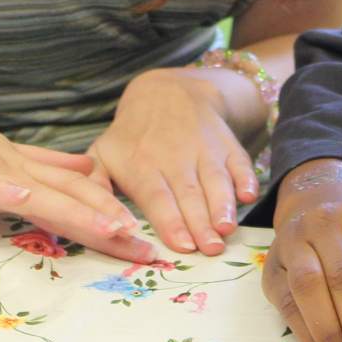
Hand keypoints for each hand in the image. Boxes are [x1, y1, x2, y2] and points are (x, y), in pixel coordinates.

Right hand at [0, 60, 153, 260]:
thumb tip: (84, 172)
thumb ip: (34, 167)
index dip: (112, 214)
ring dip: (79, 211)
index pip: (75, 191)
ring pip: (41, 191)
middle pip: (71, 195)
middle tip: (147, 250)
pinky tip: (27, 197)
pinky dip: (7, 190)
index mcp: (18, 163)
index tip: (143, 239)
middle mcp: (10, 162)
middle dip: (112, 223)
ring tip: (114, 228)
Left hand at [90, 67, 260, 256]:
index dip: (171, 220)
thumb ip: (92, 187)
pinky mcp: (226, 143)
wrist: (167, 91)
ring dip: (223, 204)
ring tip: (227, 228)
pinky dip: (246, 177)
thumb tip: (92, 220)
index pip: (157, 196)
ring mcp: (204, 148)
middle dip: (200, 223)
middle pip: (189, 193)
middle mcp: (174, 156)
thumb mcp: (102, 154)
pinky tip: (249, 194)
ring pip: (215, 179)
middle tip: (210, 250)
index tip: (182, 245)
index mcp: (142, 164)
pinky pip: (239, 160)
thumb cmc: (131, 136)